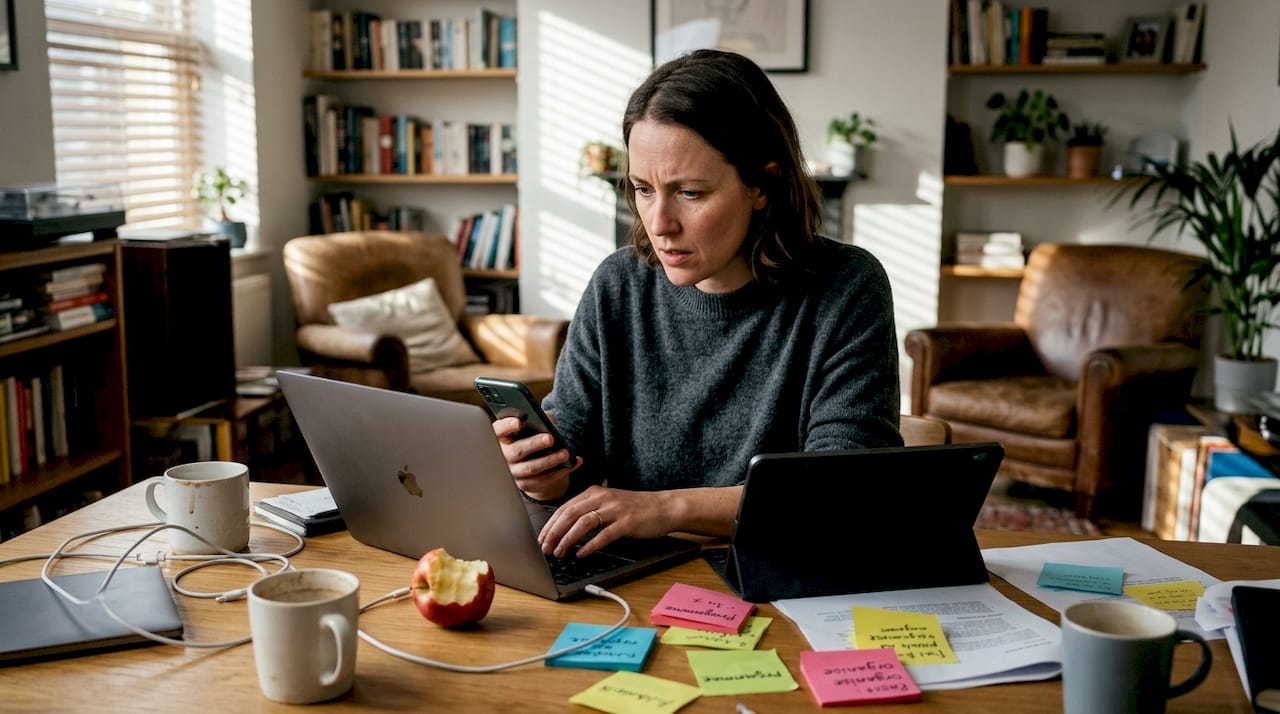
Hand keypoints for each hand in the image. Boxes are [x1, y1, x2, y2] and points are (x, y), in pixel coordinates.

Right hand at [491, 416, 579, 501]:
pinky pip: (543, 480)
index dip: (506, 427)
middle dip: (534, 444)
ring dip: (550, 460)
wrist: (530, 462)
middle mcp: (504, 456)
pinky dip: (560, 472)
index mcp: (501, 438)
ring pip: (531, 468)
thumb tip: (548, 420)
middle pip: (516, 451)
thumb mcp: (532, 426)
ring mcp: (514, 472)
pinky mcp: (526, 484)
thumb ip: (537, 420)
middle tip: (551, 438)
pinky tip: (573, 463)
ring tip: (565, 453)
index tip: (519, 422)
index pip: (498, 431)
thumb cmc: (530, 437)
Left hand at [538, 485, 677, 557]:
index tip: (541, 539)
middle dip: (554, 533)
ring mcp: (615, 509)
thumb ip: (589, 510)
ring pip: (583, 523)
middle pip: (570, 514)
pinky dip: (590, 545)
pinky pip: (604, 535)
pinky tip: (581, 554)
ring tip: (559, 552)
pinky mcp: (627, 522)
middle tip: (545, 548)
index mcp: (594, 492)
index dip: (550, 524)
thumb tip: (564, 528)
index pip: (565, 508)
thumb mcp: (608, 504)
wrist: (663, 507)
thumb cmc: (635, 509)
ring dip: (568, 539)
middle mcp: (602, 498)